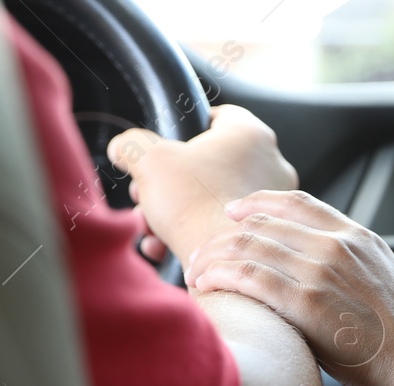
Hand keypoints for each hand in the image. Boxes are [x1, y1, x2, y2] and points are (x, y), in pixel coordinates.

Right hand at [107, 105, 297, 264]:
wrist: (218, 261)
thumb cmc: (193, 203)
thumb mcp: (149, 161)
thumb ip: (132, 145)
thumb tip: (123, 147)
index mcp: (250, 135)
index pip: (219, 116)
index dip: (188, 127)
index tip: (169, 143)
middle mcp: (270, 165)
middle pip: (208, 164)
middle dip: (168, 181)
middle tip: (144, 194)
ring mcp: (269, 204)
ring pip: (211, 198)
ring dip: (173, 211)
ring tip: (150, 225)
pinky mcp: (261, 235)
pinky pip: (221, 225)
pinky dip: (190, 233)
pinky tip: (163, 246)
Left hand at [184, 190, 393, 385]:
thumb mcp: (381, 287)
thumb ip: (346, 273)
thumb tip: (313, 282)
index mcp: (358, 238)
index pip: (297, 203)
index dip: (258, 204)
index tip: (235, 213)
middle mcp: (337, 246)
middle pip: (263, 224)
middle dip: (224, 238)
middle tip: (202, 255)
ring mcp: (322, 271)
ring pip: (249, 247)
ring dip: (213, 258)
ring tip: (195, 274)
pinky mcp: (307, 301)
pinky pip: (249, 277)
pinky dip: (220, 277)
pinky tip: (206, 285)